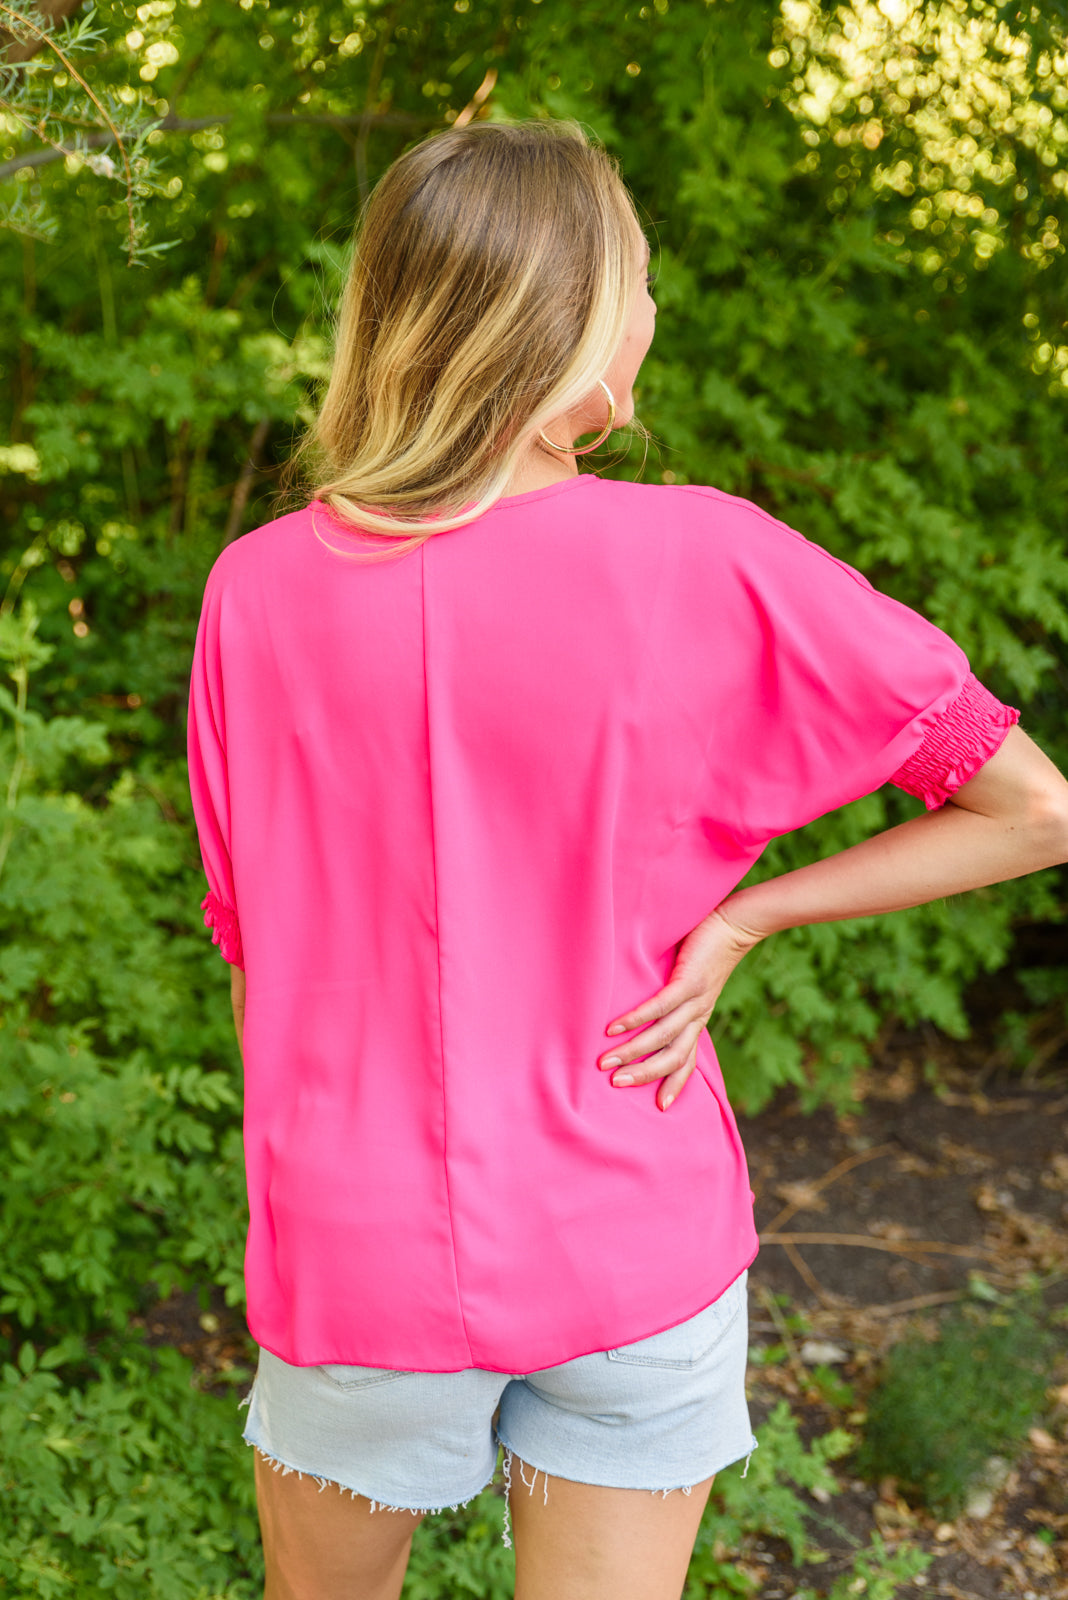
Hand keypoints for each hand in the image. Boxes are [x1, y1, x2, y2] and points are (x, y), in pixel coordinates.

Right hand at [598, 904, 763, 1110]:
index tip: (661, 1107)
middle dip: (644, 1074)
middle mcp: (698, 1016)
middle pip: (673, 1057)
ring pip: (663, 1037)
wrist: (735, 925)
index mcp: (698, 1019)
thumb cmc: (706, 951)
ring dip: (633, 1052)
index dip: (675, 1084)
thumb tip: (644, 1011)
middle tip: (615, 1084)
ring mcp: (695, 1001)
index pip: (687, 1060)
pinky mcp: (688, 981)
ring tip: (605, 1061)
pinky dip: (635, 1019)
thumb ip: (673, 999)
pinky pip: (659, 1007)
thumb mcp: (691, 982)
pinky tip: (614, 1028)